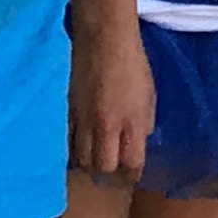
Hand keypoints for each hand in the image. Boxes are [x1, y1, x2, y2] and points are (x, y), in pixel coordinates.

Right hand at [67, 11, 154, 180]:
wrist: (103, 41)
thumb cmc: (133, 65)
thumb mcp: (149, 96)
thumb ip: (144, 123)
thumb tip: (139, 140)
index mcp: (131, 123)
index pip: (130, 163)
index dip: (132, 175)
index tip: (132, 176)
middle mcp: (105, 127)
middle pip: (102, 167)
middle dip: (109, 174)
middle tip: (113, 173)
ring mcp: (83, 122)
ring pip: (81, 159)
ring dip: (90, 165)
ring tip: (96, 163)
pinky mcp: (67, 113)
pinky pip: (68, 143)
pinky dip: (74, 151)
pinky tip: (81, 149)